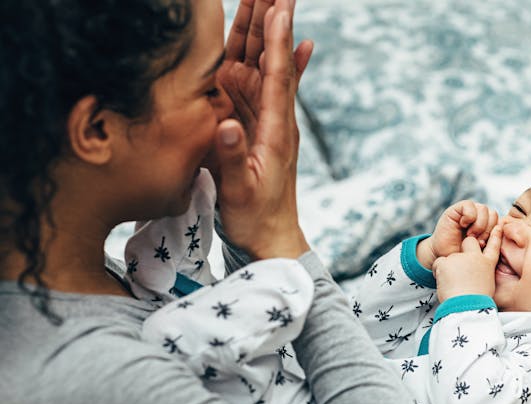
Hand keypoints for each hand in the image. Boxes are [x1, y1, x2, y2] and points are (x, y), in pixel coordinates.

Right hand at [213, 0, 313, 258]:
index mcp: (276, 132)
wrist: (272, 239)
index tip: (279, 8)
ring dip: (269, 36)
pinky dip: (275, 64)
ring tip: (271, 2)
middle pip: (275, 64)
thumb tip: (226, 124)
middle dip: (275, 25)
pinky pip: (267, 90)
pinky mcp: (263, 132)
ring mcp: (271, 125)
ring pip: (268, 71)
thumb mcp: (239, 191)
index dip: (277, 42)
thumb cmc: (255, 219)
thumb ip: (232, 158)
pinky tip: (290, 47)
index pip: (276, 78)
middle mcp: (277, 121)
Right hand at [417, 200, 498, 268]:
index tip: (484, 245)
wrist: (443, 256)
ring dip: (478, 225)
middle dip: (487, 230)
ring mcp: (468, 211)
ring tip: (470, 236)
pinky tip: (462, 226)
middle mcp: (479, 216)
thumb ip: (492, 239)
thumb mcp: (481, 249)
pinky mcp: (457, 209)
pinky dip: (469, 217)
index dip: (494, 233)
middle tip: (477, 242)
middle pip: (493, 214)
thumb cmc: (462, 254)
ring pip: (484, 209)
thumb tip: (501, 227)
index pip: (499, 221)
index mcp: (487, 224)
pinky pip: (469, 205)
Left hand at [432, 225, 501, 302]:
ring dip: (448, 268)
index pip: (493, 246)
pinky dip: (438, 272)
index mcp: (487, 265)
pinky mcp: (446, 262)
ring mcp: (460, 258)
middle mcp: (475, 258)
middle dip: (465, 246)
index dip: (495, 236)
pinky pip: (438, 264)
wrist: (467, 307)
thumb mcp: (488, 286)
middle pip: (469, 242)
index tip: (498, 226)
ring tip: (452, 285)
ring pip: (449, 258)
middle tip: (461, 264)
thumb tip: (479, 275)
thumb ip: (483, 275)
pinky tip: (444, 283)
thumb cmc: (477, 302)